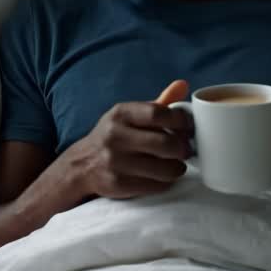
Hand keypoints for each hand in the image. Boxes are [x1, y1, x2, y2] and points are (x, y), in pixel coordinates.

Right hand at [58, 79, 193, 199]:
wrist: (82, 165)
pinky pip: (156, 186)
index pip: (157, 113)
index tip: (188, 127)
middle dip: (183, 148)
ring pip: (165, 169)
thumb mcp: (130, 116)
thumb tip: (183, 85)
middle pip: (165, 143)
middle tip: (186, 150)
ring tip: (176, 165)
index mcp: (120, 114)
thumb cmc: (114, 137)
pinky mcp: (117, 184)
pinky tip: (161, 176)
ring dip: (178, 168)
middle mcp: (115, 136)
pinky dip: (165, 182)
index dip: (180, 121)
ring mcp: (114, 162)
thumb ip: (158, 103)